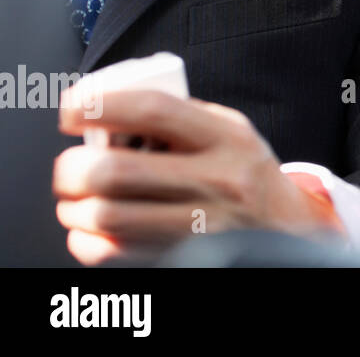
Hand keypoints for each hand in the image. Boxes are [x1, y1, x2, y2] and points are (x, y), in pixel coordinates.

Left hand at [54, 86, 341, 264]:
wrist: (288, 228)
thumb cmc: (247, 173)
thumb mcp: (232, 132)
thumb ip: (183, 118)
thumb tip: (113, 113)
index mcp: (227, 138)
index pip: (154, 110)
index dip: (102, 105)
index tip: (71, 110)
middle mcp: (219, 180)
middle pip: (118, 170)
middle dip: (73, 168)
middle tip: (68, 167)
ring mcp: (203, 225)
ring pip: (109, 215)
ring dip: (75, 207)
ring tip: (76, 200)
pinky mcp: (187, 258)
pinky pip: (115, 253)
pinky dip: (86, 241)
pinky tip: (91, 230)